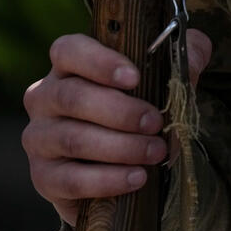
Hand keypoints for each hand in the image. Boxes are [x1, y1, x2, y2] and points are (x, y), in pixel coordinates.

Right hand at [22, 29, 211, 224]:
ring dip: (120, 147)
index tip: (134, 78)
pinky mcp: (44, 177)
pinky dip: (107, 180)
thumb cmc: (144, 106)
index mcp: (70, 65)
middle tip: (156, 122)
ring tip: (156, 152)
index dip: (99, 62)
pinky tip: (137, 177)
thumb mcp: (168, 77)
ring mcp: (39, 138)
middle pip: (72, 97)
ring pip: (72, 138)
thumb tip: (191, 58)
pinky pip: (70, 180)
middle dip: (120, 111)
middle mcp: (45, 97)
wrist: (130, 160)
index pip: (69, 50)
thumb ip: (184, 57)